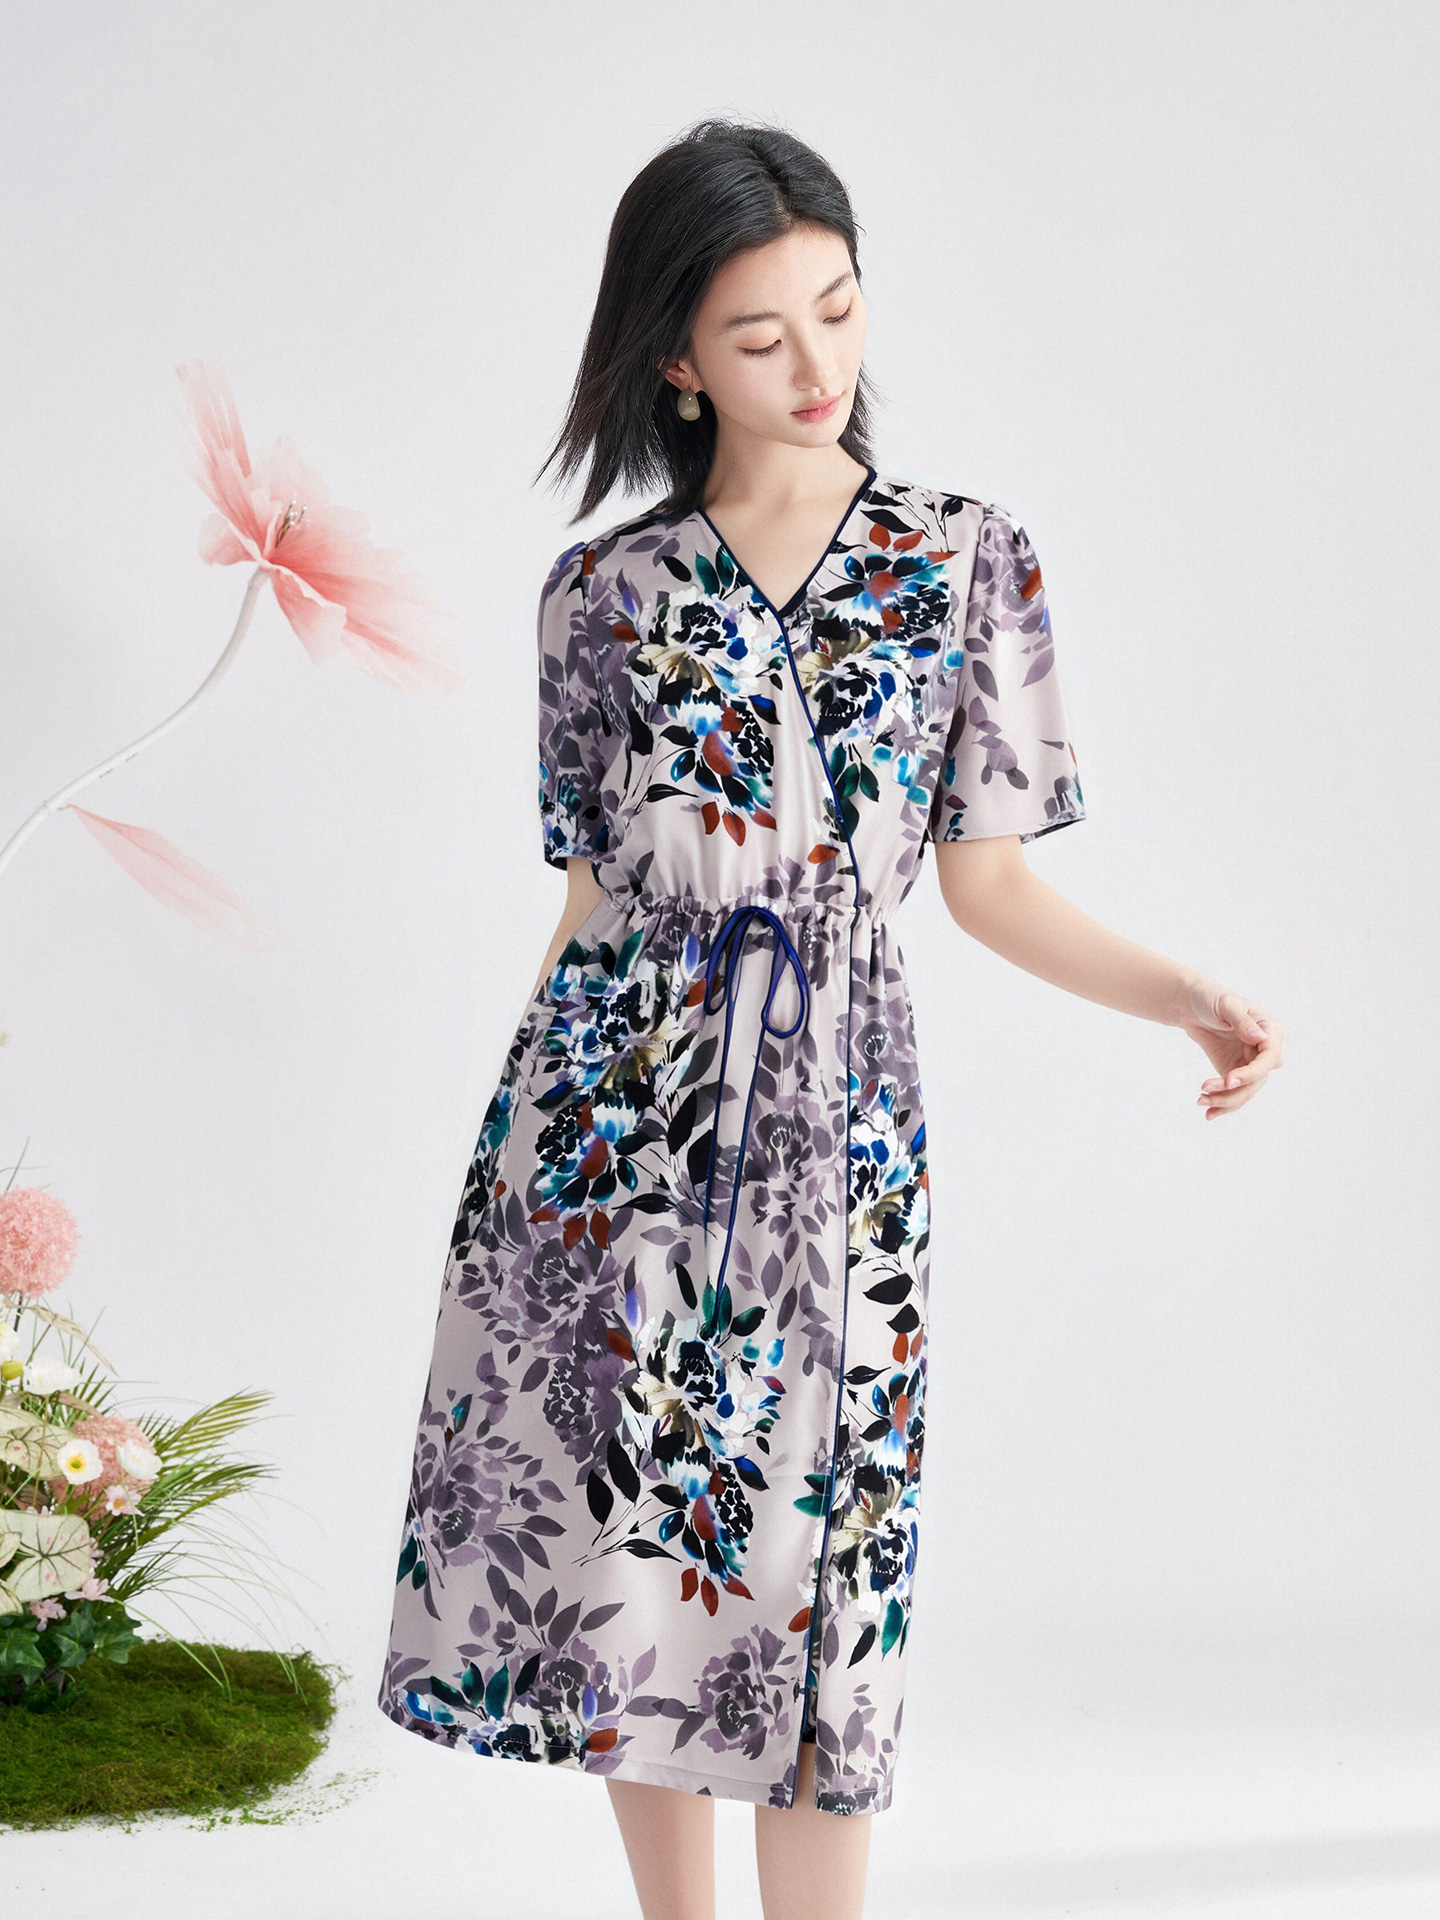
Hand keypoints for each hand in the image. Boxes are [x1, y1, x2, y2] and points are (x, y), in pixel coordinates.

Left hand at [1176, 976, 1284, 1119]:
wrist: (1191, 1006)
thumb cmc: (1211, 999)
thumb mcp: (1226, 1005)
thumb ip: (1242, 1021)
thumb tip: (1260, 1038)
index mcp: (1270, 1031)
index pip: (1269, 1059)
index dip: (1251, 1073)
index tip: (1229, 1080)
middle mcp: (1265, 1051)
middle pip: (1258, 1080)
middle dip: (1234, 1091)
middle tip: (1205, 1090)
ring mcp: (1251, 1064)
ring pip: (1246, 1092)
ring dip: (1224, 1101)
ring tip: (1200, 1101)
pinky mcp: (1236, 1074)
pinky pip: (1235, 1094)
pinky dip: (1223, 1105)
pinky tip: (1208, 1114)